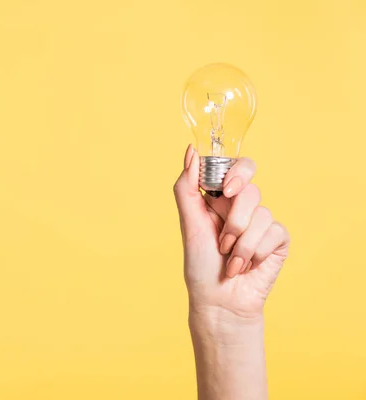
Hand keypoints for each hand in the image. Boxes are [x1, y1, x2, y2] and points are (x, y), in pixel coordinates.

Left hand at [174, 145, 289, 320]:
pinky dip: (255, 253)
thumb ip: (187, 186)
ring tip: (230, 261)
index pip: (238, 167)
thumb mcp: (189, 223)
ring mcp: (261, 223)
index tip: (226, 189)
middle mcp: (242, 207)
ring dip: (241, 244)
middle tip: (223, 238)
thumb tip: (190, 151)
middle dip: (235, 218)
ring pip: (262, 214)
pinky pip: (274, 232)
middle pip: (251, 190)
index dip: (237, 173)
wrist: (219, 301)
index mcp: (220, 198)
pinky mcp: (277, 240)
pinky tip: (246, 267)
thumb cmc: (200, 264)